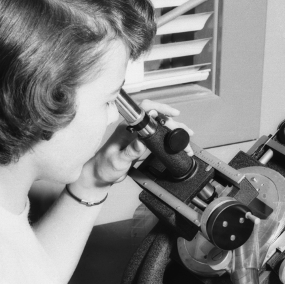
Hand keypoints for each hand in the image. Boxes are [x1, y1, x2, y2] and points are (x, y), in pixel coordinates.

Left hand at [75, 99, 192, 192]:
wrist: (98, 175)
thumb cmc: (104, 166)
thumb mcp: (118, 160)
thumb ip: (130, 151)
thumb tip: (142, 141)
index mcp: (126, 128)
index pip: (145, 109)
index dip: (160, 108)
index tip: (173, 113)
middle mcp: (132, 129)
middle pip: (157, 118)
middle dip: (173, 123)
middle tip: (184, 132)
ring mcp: (137, 135)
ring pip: (159, 127)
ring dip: (173, 130)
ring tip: (186, 137)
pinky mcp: (140, 143)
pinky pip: (157, 136)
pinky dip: (168, 139)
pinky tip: (176, 143)